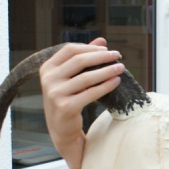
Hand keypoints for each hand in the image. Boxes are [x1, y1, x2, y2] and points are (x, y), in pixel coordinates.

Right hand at [39, 38, 124, 168]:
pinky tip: (116, 82)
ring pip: (86, 77)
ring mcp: (55, 94)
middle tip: (118, 55)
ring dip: (106, 71)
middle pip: (79, 61)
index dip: (90, 47)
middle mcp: (48, 79)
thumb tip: (102, 40)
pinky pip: (90, 93)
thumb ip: (84, 58)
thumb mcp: (71, 76)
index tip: (106, 49)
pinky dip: (105, 86)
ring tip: (120, 68)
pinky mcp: (66, 107)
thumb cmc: (68, 98)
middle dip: (101, 56)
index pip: (70, 50)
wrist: (61, 128)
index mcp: (47, 68)